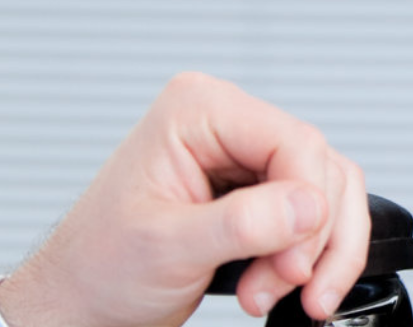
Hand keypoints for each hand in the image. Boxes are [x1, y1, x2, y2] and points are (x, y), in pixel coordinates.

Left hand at [0, 72, 370, 326]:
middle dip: (310, 241)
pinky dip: (312, 257)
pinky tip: (282, 287)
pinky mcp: (258, 193)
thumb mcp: (166, 247)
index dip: (308, 207)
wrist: (83, 302)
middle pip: (320, 169)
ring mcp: (245, 158)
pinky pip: (316, 215)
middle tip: (281, 287)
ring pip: (329, 193)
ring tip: (271, 294)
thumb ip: (241, 224)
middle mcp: (227, 124)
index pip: (293, 142)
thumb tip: (307, 206)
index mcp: (197, 111)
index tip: (293, 265)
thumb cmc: (100, 266)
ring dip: (317, 254)